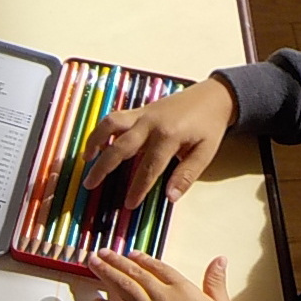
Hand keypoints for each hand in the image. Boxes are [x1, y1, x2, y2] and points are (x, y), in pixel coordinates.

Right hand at [80, 76, 237, 208]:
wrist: (213, 96)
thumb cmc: (210, 126)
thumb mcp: (206, 152)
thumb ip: (186, 175)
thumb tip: (171, 196)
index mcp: (170, 136)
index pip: (149, 168)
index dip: (138, 188)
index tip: (129, 204)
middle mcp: (151, 123)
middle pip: (121, 147)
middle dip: (104, 168)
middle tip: (90, 184)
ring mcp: (143, 114)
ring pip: (111, 125)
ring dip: (95, 141)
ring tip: (86, 159)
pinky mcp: (139, 109)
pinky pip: (115, 118)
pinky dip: (102, 130)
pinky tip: (95, 144)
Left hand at [87, 249, 235, 300]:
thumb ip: (215, 280)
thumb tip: (219, 260)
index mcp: (182, 288)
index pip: (158, 268)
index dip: (143, 259)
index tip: (131, 254)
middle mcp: (162, 297)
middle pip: (135, 274)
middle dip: (116, 261)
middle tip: (102, 252)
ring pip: (124, 289)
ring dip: (107, 274)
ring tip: (94, 264)